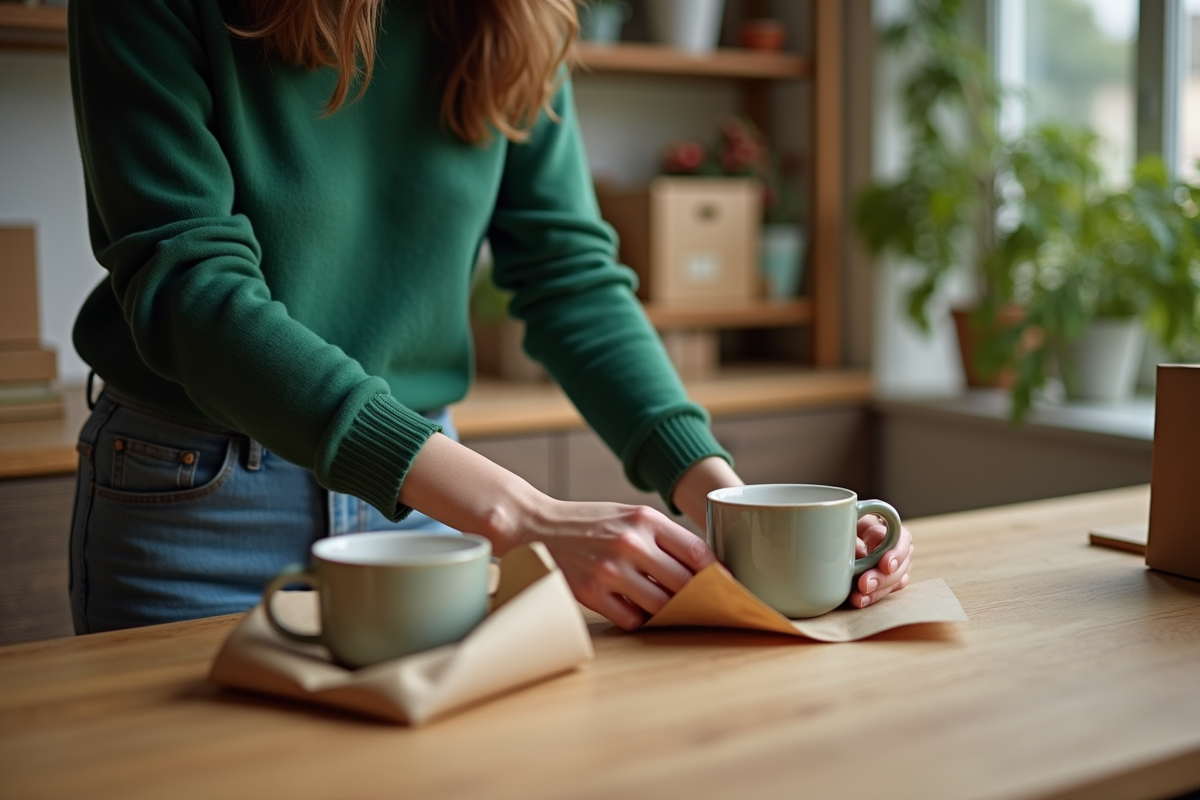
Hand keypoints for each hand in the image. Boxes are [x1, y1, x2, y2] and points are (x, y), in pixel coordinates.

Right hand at [518, 499, 715, 630]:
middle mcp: (630, 542)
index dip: (718, 573)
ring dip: (669, 611)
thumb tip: (706, 568)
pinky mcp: (591, 593)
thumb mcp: (629, 515)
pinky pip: (632, 619)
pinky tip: (636, 610)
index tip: (728, 585)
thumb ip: (663, 537)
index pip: (697, 551)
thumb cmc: (590, 522)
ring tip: (669, 608)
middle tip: (705, 605)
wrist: (536, 524)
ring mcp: (609, 569)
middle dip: (697, 597)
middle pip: (684, 583)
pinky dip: (639, 619)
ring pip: (661, 605)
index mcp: (645, 519)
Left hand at [849, 515, 912, 607]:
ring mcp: (894, 567)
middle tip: (864, 584)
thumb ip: (854, 535)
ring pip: (894, 582)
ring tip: (859, 597)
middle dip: (882, 578)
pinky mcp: (885, 581)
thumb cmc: (845, 524)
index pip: (903, 540)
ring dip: (877, 591)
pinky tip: (860, 600)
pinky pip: (885, 592)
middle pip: (899, 566)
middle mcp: (897, 549)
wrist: (840, 535)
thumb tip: (861, 551)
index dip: (896, 555)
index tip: (885, 566)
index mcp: (891, 529)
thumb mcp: (847, 523)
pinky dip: (872, 597)